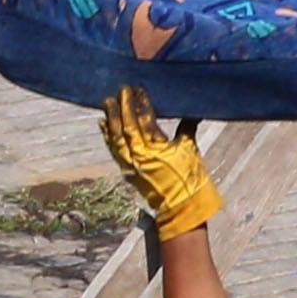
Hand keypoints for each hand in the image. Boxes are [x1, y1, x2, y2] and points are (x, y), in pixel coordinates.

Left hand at [100, 87, 222, 241]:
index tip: (138, 89)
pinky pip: (114, 150)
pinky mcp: (128, 171)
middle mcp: (141, 155)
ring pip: (116, 137)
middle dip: (123, 106)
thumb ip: (187, 128)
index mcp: (158, 149)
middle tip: (121, 89)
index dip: (140, 104)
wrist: (181, 208)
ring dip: (111, 118)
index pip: (145, 120)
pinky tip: (103, 124)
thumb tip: (193, 110)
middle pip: (127, 126)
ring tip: (107, 102)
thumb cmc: (190, 179)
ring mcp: (131, 164)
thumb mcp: (192, 150)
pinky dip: (107, 136)